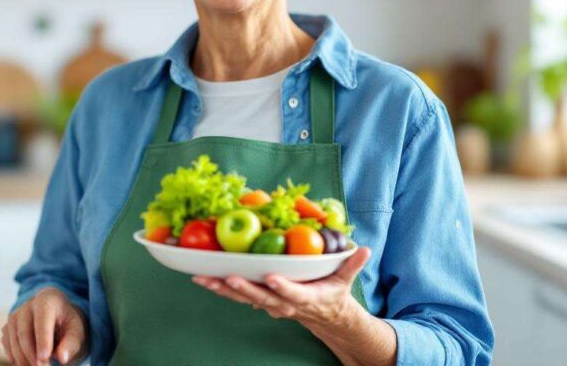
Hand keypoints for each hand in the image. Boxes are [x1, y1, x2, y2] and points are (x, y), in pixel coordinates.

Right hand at [1, 287, 87, 365]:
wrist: (57, 318)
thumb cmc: (68, 324)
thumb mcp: (77, 331)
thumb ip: (71, 343)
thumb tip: (63, 357)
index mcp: (48, 299)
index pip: (42, 319)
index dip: (42, 339)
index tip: (45, 357)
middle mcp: (28, 305)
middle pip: (24, 331)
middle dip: (31, 354)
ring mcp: (16, 315)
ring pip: (12, 338)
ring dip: (21, 358)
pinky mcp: (8, 326)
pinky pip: (6, 342)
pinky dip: (14, 355)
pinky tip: (25, 363)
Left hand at [192, 246, 370, 330]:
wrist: (324, 316)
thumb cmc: (333, 293)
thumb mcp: (346, 280)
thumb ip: (353, 264)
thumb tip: (364, 249)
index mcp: (306, 298)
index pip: (294, 294)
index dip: (282, 287)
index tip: (271, 277)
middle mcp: (284, 303)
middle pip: (262, 297)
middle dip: (244, 289)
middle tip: (227, 277)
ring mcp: (270, 304)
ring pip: (244, 298)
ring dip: (223, 289)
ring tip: (204, 278)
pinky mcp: (258, 300)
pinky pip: (236, 295)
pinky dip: (219, 288)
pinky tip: (202, 277)